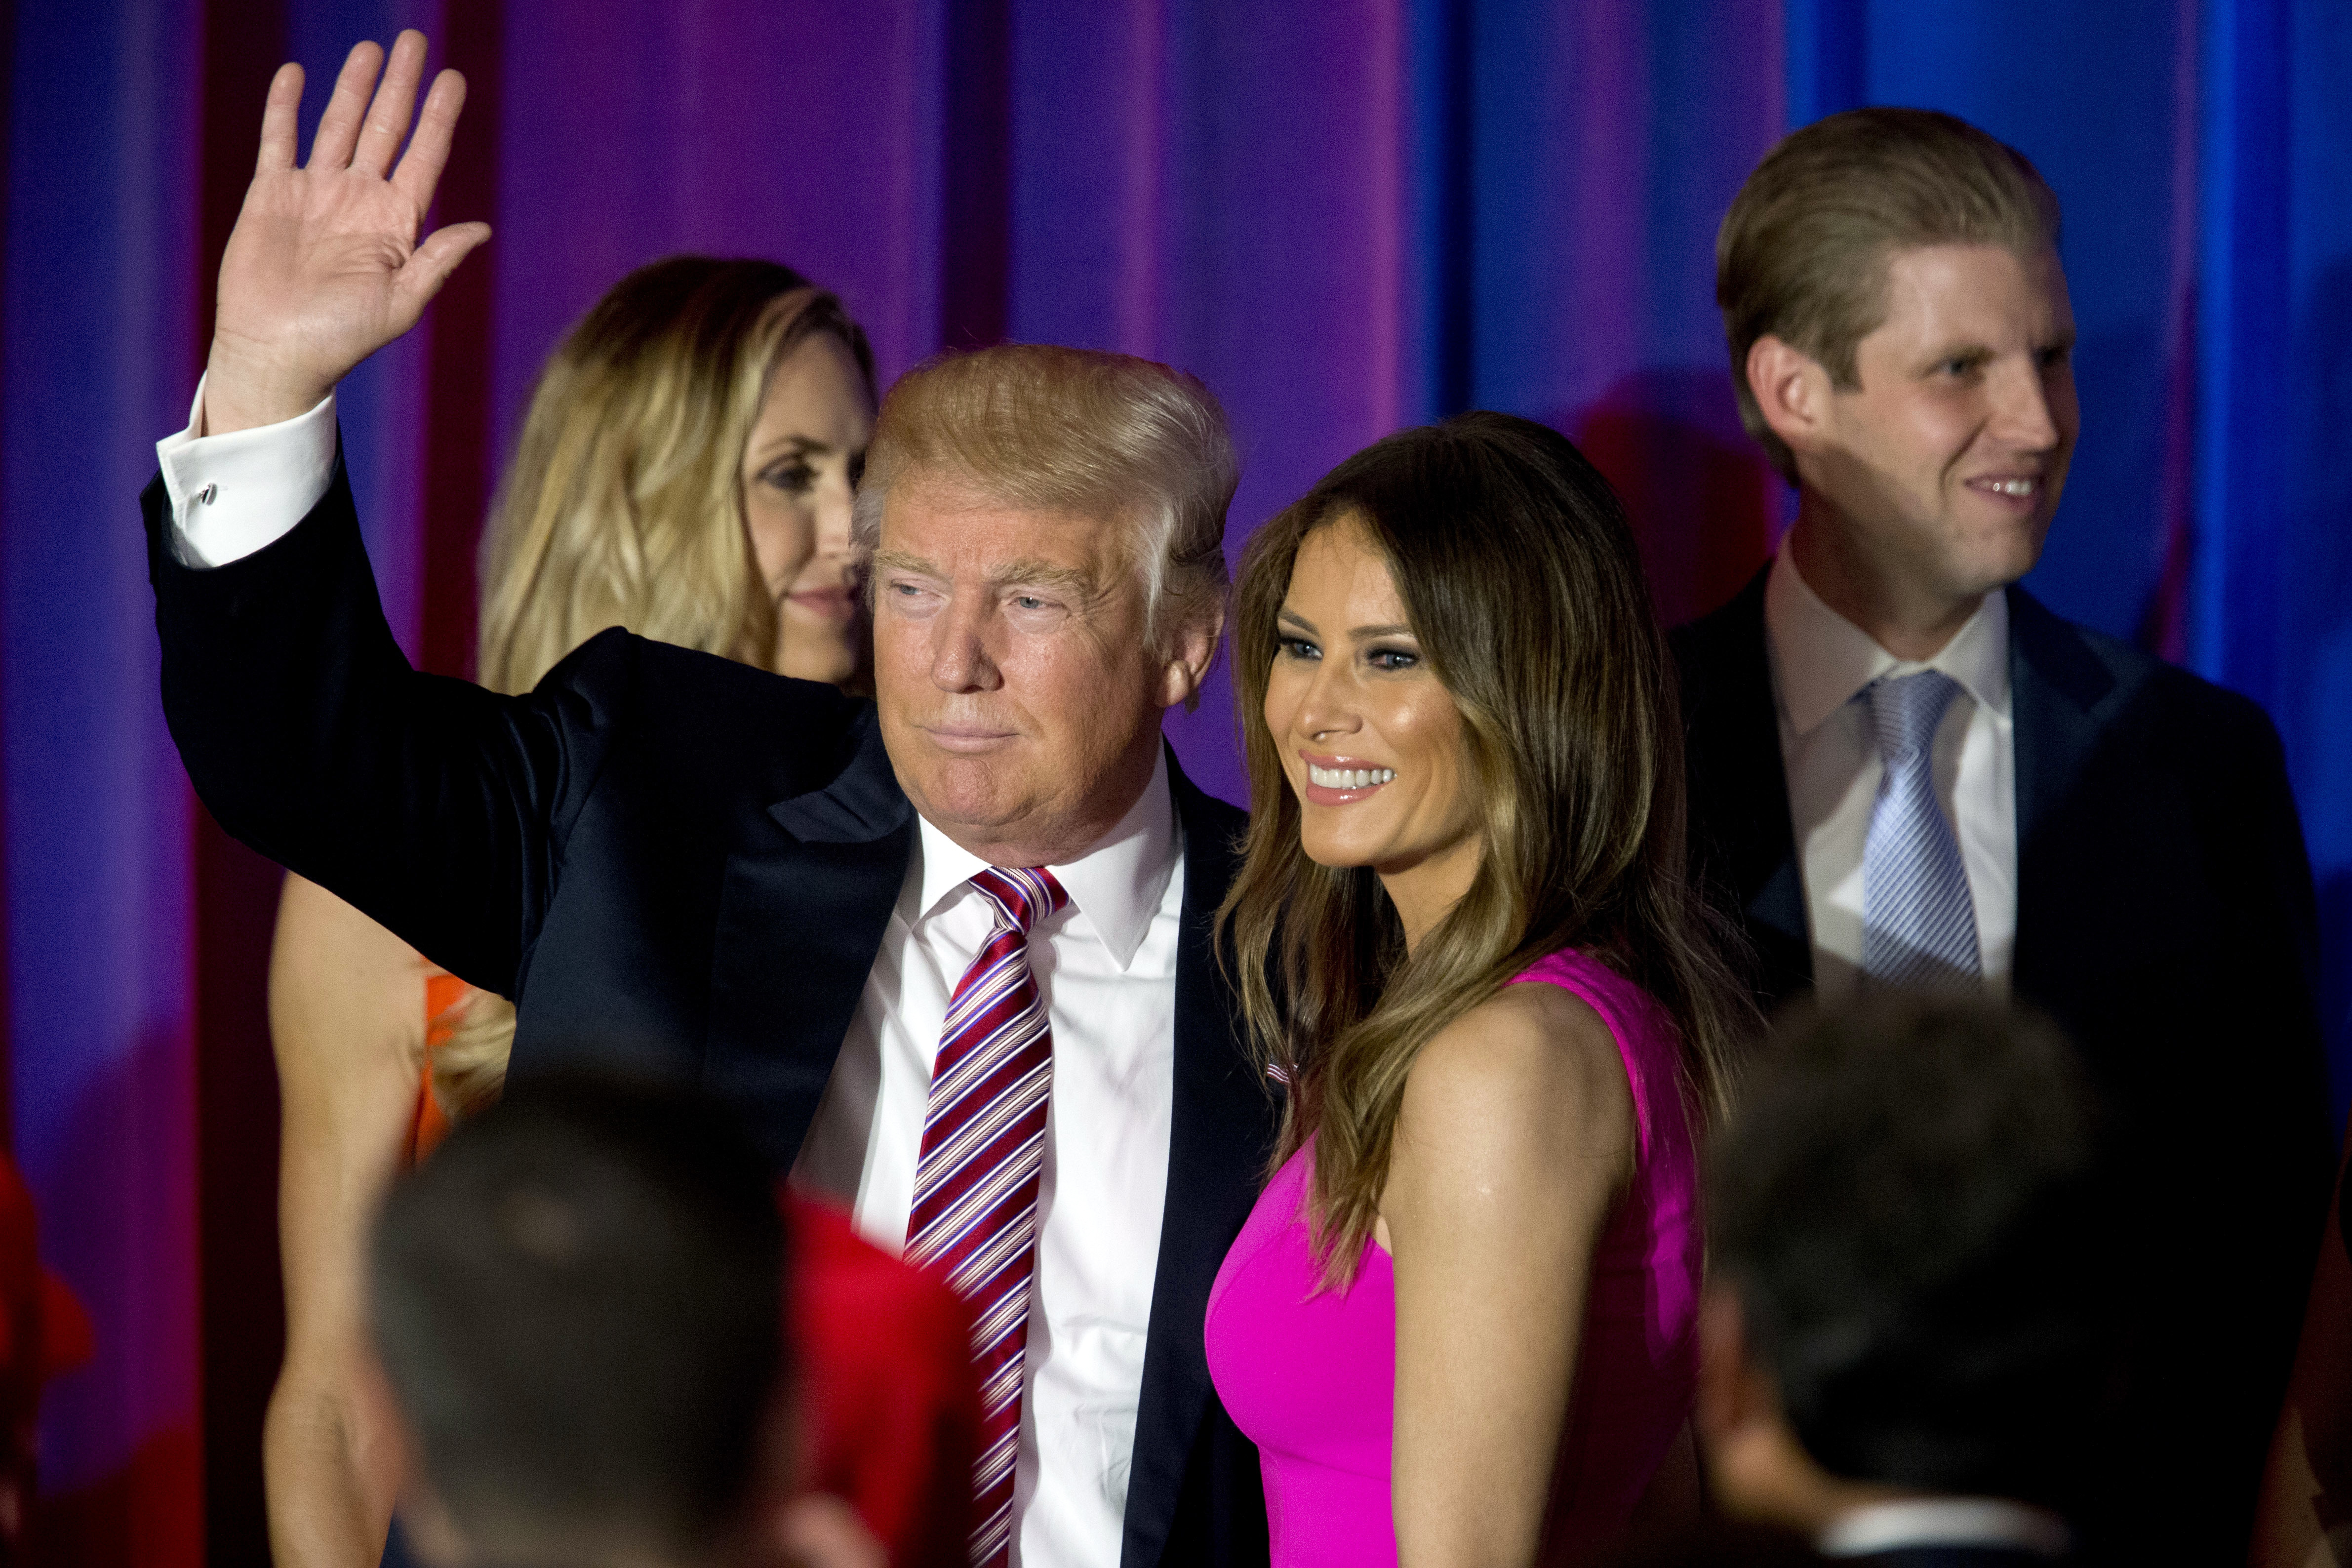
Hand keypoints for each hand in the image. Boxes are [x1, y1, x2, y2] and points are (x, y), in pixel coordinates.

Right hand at [204, 30, 489, 434]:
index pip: (423, 156)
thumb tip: (482, 228)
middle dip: (401, 86)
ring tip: (372, 48)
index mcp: (396, 223)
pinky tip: (296, 74)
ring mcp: (316, 193)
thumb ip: (438, 261)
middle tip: (415, 40)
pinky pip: (279, 141)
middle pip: (385, 129)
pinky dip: (284, 108)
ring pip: (338, 125)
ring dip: (354, 87)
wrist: (278, 354)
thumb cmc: (342, 340)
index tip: (453, 78)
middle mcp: (359, 200)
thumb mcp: (402, 303)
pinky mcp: (271, 195)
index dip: (438, 116)